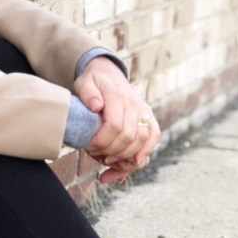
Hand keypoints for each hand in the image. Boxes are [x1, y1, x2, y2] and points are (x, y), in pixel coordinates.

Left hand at [72, 56, 160, 183]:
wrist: (108, 74)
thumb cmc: (93, 83)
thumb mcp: (84, 83)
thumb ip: (87, 93)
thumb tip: (96, 106)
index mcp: (117, 96)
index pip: (115, 125)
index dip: (102, 142)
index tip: (90, 146)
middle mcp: (134, 104)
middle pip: (128, 137)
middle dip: (111, 152)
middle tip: (95, 154)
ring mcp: (144, 111)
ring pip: (142, 141)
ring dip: (125, 157)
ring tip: (108, 160)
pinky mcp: (149, 118)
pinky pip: (153, 138)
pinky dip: (144, 153)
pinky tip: (132, 163)